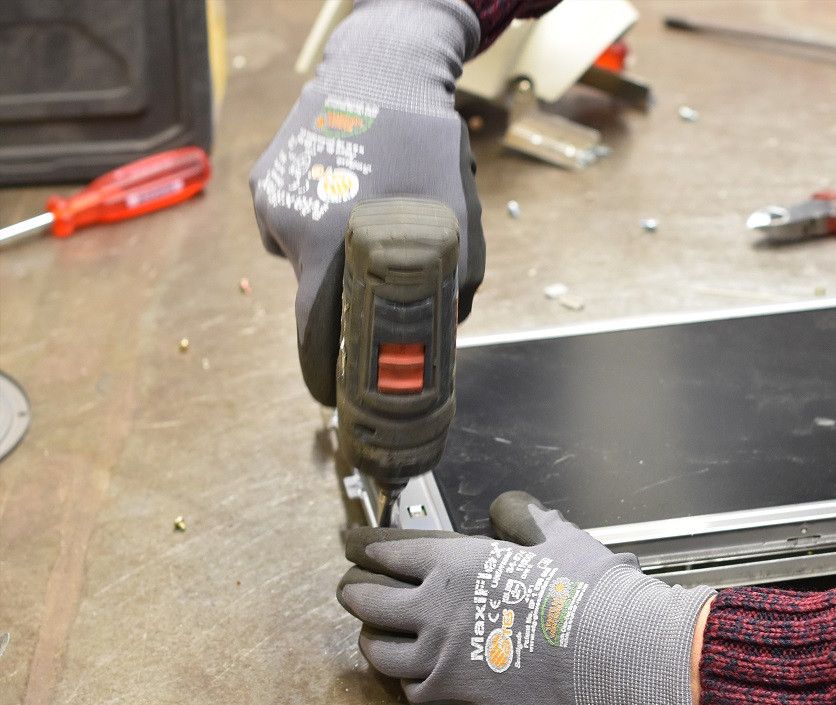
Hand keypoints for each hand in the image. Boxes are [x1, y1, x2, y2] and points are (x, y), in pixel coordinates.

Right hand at [248, 0, 485, 404]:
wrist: (380, 70)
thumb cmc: (425, 147)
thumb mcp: (458, 219)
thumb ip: (455, 282)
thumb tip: (447, 328)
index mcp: (331, 246)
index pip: (313, 334)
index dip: (324, 369)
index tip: (333, 391)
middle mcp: (291, 228)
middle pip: (309, 299)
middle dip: (336, 314)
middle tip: (361, 319)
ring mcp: (272, 202)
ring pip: (303, 257)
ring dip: (334, 255)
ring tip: (368, 213)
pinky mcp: (265, 180)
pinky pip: (292, 223)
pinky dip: (318, 220)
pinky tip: (345, 188)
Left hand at [338, 492, 715, 704]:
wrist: (618, 651)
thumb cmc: (592, 594)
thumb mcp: (557, 535)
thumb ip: (521, 518)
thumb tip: (508, 512)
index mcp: (455, 563)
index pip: (389, 552)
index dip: (366, 546)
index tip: (355, 546)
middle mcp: (437, 611)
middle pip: (367, 601)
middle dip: (355, 591)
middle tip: (353, 588)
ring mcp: (443, 658)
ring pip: (381, 653)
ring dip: (374, 640)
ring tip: (375, 636)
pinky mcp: (460, 698)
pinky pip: (414, 693)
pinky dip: (410, 683)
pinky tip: (416, 677)